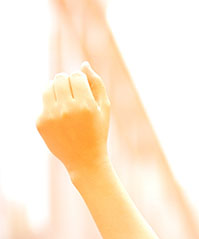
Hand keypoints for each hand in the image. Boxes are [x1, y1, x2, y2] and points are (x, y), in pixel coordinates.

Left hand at [36, 62, 111, 176]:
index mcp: (86, 105)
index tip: (84, 90)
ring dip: (56, 90)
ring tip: (64, 101)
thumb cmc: (97, 132)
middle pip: (60, 78)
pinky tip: (60, 118)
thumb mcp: (104, 109)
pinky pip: (43, 103)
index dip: (80, 80)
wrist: (85, 159)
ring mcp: (52, 116)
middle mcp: (67, 109)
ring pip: (48, 88)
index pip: (76, 76)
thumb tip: (84, 64)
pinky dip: (51, 106)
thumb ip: (97, 84)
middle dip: (66, 82)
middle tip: (73, 94)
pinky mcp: (41, 122)